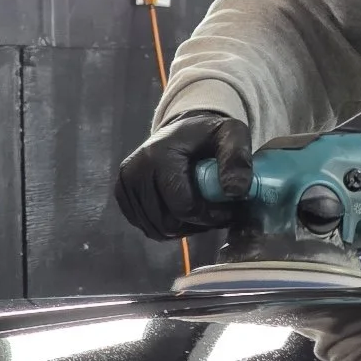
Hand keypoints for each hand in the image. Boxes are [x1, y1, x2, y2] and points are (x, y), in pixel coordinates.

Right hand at [114, 112, 251, 239]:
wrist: (182, 131)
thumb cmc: (209, 135)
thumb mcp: (231, 135)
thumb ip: (237, 159)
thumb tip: (235, 192)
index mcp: (158, 155)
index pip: (183, 206)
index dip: (210, 215)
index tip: (230, 210)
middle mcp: (134, 171)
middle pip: (168, 223)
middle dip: (198, 224)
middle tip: (219, 213)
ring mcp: (125, 185)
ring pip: (158, 230)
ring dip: (186, 228)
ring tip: (205, 211)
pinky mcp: (123, 195)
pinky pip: (148, 227)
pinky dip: (170, 227)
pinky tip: (187, 212)